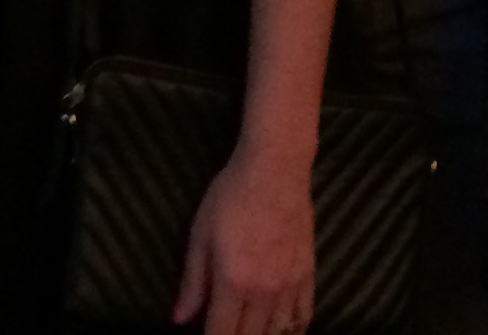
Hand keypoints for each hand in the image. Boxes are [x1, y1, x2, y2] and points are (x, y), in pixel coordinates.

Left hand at [173, 148, 313, 334]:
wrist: (275, 169)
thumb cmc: (231, 197)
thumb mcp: (200, 235)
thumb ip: (191, 282)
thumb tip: (179, 319)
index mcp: (233, 281)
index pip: (221, 333)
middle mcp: (265, 291)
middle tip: (225, 332)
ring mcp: (290, 285)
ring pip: (278, 332)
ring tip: (249, 331)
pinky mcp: (308, 274)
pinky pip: (303, 316)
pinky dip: (291, 329)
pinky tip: (281, 330)